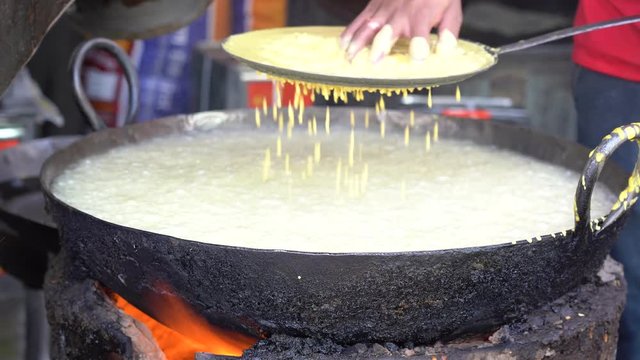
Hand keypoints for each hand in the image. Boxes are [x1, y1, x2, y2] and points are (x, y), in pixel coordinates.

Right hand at [341, 0, 461, 61]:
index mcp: (422, 15)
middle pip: (389, 30)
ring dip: (359, 41)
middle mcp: (401, 12)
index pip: (420, 32)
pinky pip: (360, 18)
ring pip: (369, 25)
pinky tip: (342, 43)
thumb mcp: (451, 9)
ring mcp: (385, 9)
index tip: (418, 57)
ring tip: (350, 56)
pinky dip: (350, 31)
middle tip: (373, 60)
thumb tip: (446, 50)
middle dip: (381, 44)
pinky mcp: (374, 5)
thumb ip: (449, 30)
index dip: (419, 45)